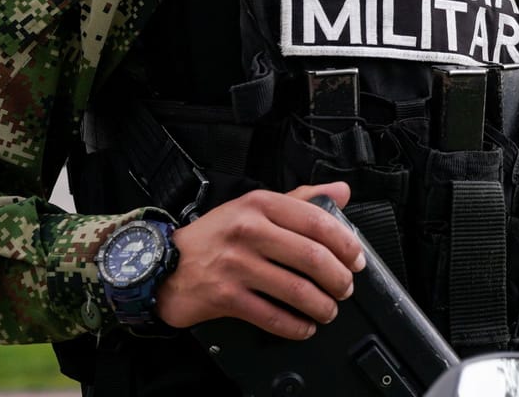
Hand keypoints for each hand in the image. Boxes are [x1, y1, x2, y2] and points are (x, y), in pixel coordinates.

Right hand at [156, 182, 365, 339]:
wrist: (161, 265)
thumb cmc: (215, 236)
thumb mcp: (254, 206)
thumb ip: (301, 199)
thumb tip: (342, 192)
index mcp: (260, 204)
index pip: (317, 221)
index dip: (346, 242)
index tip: (357, 258)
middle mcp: (249, 231)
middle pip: (312, 256)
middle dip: (338, 277)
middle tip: (346, 288)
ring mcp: (236, 265)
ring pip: (296, 289)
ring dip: (321, 305)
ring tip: (329, 310)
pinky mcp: (224, 297)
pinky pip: (271, 316)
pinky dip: (295, 326)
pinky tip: (304, 327)